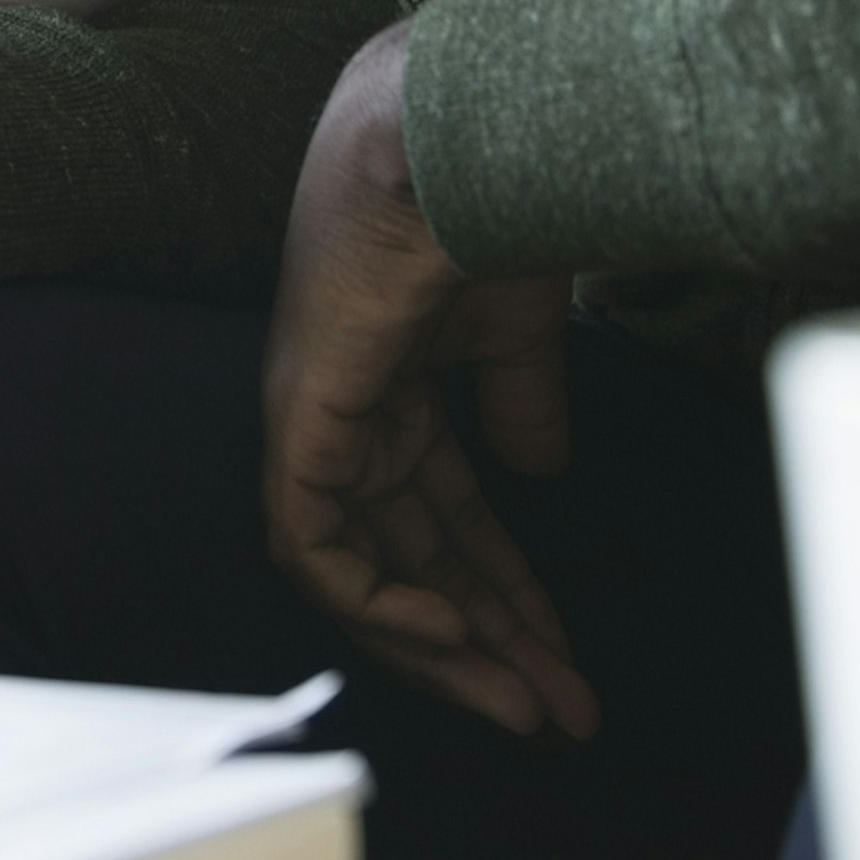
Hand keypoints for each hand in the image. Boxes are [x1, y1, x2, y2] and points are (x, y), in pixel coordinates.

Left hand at [260, 20, 598, 739]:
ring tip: (531, 706)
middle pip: (411, 559)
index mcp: (389, 385)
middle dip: (490, 641)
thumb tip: (538, 468)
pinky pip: (314, 545)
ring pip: (363, 571)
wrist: (457, 144)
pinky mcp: (300, 419)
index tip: (560, 652)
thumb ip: (515, 400)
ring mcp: (313, 418)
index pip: (438, 515)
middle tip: (560, 714)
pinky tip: (455, 635)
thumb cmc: (481, 206)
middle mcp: (343, 411)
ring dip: (447, 644)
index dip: (502, 588)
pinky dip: (377, 601)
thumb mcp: (509, 328)